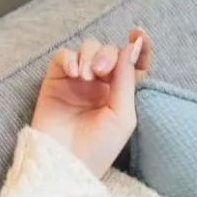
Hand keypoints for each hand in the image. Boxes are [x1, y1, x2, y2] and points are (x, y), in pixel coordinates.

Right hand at [30, 26, 153, 179]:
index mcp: (122, 94)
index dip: (138, 46)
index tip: (139, 34)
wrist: (68, 162)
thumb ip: (127, 80)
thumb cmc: (99, 147)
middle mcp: (102, 85)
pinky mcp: (57, 80)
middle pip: (109, 51)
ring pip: (88, 49)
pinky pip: (64, 56)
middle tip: (102, 71)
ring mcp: (78, 81)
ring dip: (90, 55)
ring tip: (87, 77)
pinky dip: (70, 58)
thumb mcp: (122, 115)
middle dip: (108, 54)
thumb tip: (131, 46)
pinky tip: (74, 74)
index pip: (132, 63)